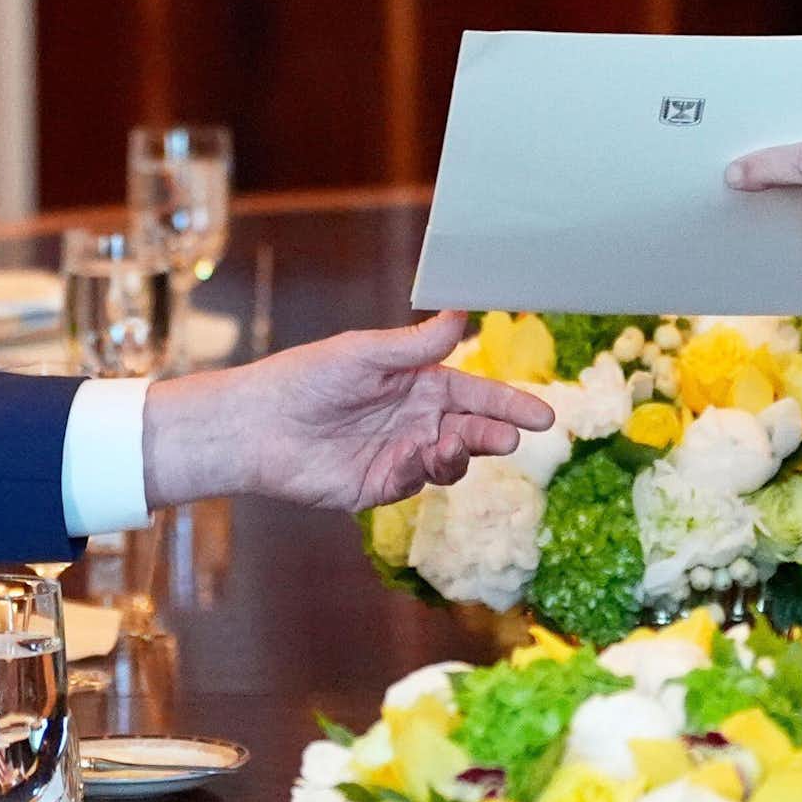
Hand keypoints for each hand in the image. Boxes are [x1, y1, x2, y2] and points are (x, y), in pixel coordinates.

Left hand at [141, 314, 554, 510]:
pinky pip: (416, 482)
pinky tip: (413, 456)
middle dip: (495, 433)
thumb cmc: (306, 377)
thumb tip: (461, 315)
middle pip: (472, 429)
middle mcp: (415, 418)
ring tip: (455, 443)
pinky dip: (422, 471)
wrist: (258, 424)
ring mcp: (400, 454)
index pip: (476, 393)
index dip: (510, 403)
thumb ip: (415, 345)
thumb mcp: (364, 353)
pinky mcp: (379, 486)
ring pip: (451, 461)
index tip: (544, 415)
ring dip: (462, 454)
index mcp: (418, 382)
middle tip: (511, 436)